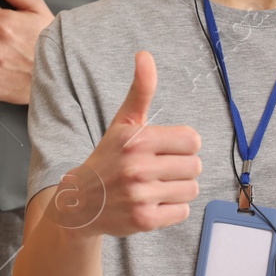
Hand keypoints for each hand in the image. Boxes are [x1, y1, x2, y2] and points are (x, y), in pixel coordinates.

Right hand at [46, 51, 201, 237]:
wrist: (80, 202)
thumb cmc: (108, 158)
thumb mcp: (123, 123)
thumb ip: (141, 90)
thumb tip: (145, 55)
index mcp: (137, 139)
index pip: (192, 140)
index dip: (182, 145)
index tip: (165, 150)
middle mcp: (137, 167)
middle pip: (195, 166)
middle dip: (182, 168)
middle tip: (159, 171)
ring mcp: (140, 195)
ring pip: (191, 189)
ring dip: (178, 189)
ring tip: (155, 187)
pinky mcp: (144, 220)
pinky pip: (182, 212)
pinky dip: (171, 210)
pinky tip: (152, 203)